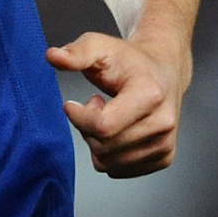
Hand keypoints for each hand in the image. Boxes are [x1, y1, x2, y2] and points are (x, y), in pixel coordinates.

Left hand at [47, 31, 187, 177]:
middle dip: (87, 128)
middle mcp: (163, 122)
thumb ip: (76, 52)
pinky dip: (109, 154)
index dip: (79, 117)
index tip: (71, 104)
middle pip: (104, 147)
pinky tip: (118, 130)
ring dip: (97, 142)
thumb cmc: (129, 60)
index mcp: (150, 94)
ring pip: (109, 163)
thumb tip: (52, 56)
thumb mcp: (100, 46)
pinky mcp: (164, 157)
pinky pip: (119, 170)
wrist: (164, 70)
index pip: (103, 126)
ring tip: (108, 115)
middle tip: (95, 104)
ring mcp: (165, 143)